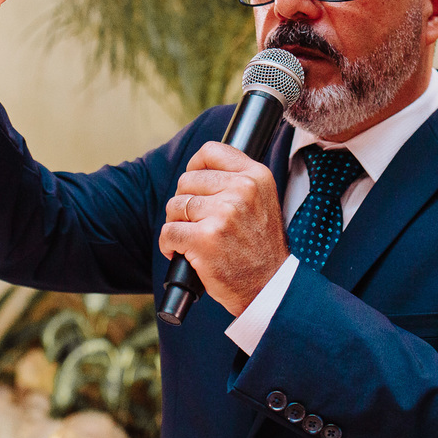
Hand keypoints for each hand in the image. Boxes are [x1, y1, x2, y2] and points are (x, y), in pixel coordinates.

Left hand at [159, 142, 289, 315]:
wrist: (269, 285)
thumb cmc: (259, 246)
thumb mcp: (262, 201)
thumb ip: (236, 180)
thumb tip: (196, 167)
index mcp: (256, 177)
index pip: (211, 151)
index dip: (195, 166)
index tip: (194, 184)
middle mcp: (241, 191)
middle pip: (187, 180)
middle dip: (184, 202)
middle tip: (196, 221)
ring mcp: (223, 214)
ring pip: (175, 205)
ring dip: (176, 224)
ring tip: (192, 238)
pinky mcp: (204, 239)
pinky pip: (168, 232)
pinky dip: (169, 245)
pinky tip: (182, 253)